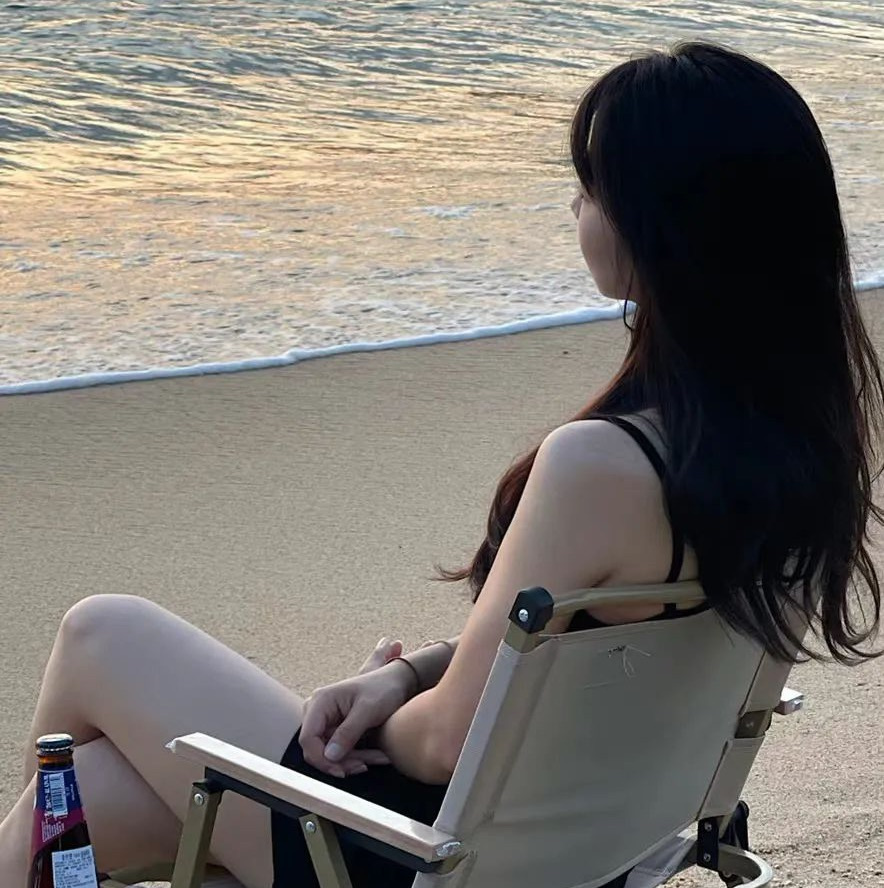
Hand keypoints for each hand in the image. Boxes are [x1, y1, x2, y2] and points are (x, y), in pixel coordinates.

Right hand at [300, 638, 413, 777]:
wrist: (395, 682)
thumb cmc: (383, 688)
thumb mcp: (368, 709)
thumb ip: (348, 732)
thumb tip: (330, 756)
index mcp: (321, 701)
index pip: (307, 738)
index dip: (320, 759)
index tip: (341, 771)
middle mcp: (318, 711)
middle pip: (318, 750)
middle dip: (341, 761)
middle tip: (365, 765)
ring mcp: (325, 721)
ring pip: (329, 754)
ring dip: (353, 760)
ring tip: (378, 757)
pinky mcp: (335, 730)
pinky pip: (339, 751)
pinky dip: (356, 756)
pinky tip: (374, 754)